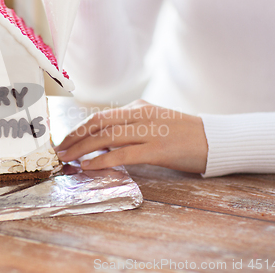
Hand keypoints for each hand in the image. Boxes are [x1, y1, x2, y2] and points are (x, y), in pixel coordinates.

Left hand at [55, 100, 208, 173]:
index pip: (100, 116)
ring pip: (107, 137)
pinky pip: (124, 154)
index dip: (78, 128)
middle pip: (98, 123)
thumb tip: (101, 140)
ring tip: (68, 159)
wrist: (214, 140)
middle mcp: (141, 115)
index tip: (64, 140)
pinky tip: (89, 166)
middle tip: (59, 150)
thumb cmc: (182, 134)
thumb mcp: (153, 122)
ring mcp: (150, 131)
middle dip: (75, 137)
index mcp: (138, 108)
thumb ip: (129, 126)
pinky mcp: (158, 149)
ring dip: (83, 148)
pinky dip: (103, 160)